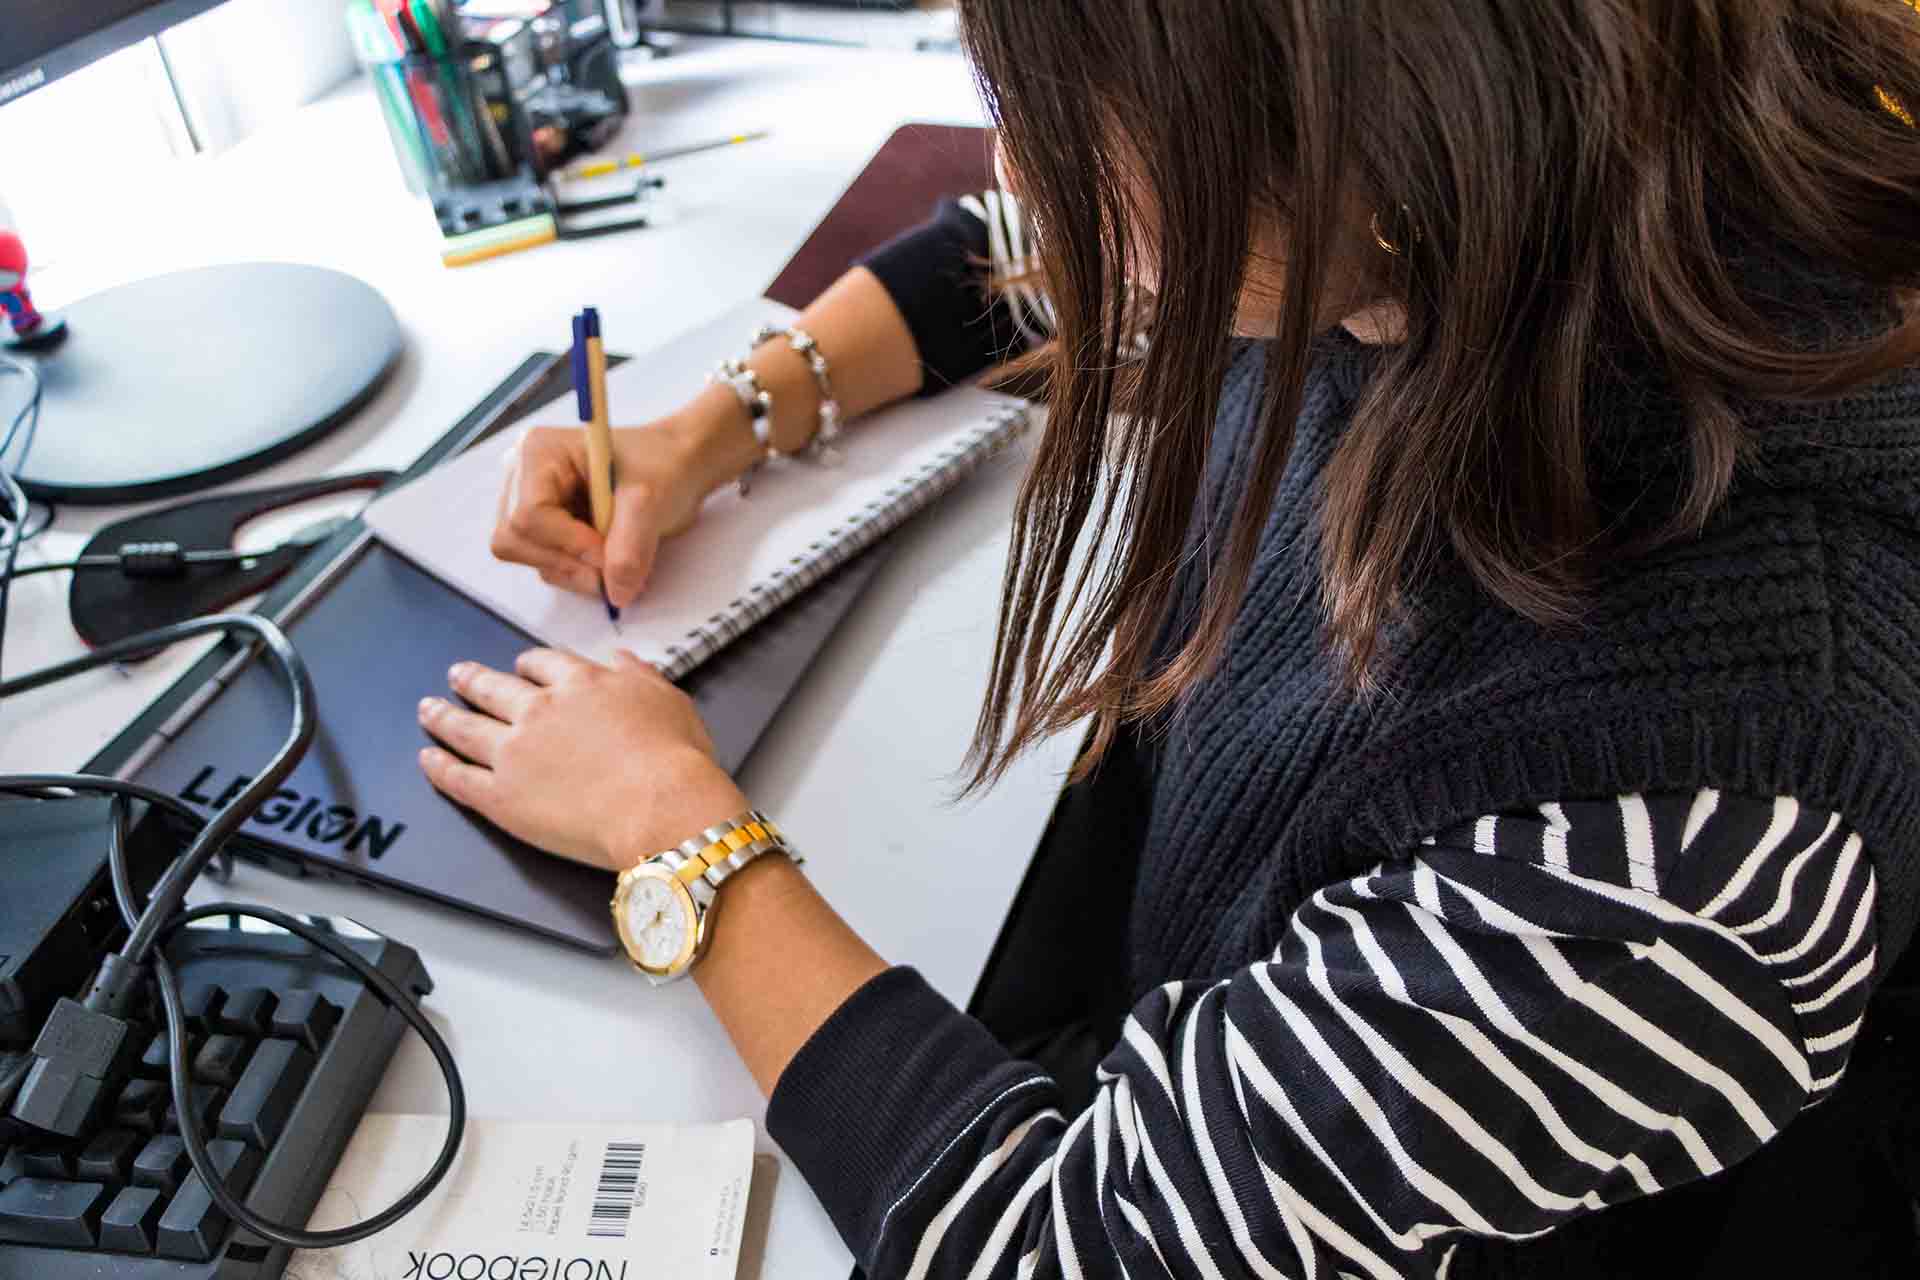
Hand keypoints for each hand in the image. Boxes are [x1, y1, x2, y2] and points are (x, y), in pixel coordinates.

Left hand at [415, 649, 747, 872]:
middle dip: (473, 680)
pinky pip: (458, 777)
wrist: (661, 805)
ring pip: (465, 728)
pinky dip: (439, 767)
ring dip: (443, 716)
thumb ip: (639, 676)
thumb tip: (624, 657)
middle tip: (458, 675)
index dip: (527, 664)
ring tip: (429, 709)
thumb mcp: (669, 700)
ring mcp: (514, 753)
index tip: (520, 666)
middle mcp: (539, 710)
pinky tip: (428, 759)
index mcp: (579, 684)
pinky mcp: (501, 796)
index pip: (541, 664)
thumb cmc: (674, 758)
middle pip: (494, 688)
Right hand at [490, 410, 722, 608]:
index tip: (607, 554)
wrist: (678, 469)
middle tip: (614, 569)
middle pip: (517, 541)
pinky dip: (582, 574)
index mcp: (541, 452)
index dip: (568, 543)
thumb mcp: (649, 498)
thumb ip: (630, 544)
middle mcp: (525, 478)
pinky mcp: (548, 533)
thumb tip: (615, 591)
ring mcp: (533, 507)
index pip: (530, 514)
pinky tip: (612, 561)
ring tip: (622, 562)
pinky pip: (551, 568)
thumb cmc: (661, 464)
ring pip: (534, 560)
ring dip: (579, 573)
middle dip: (569, 562)